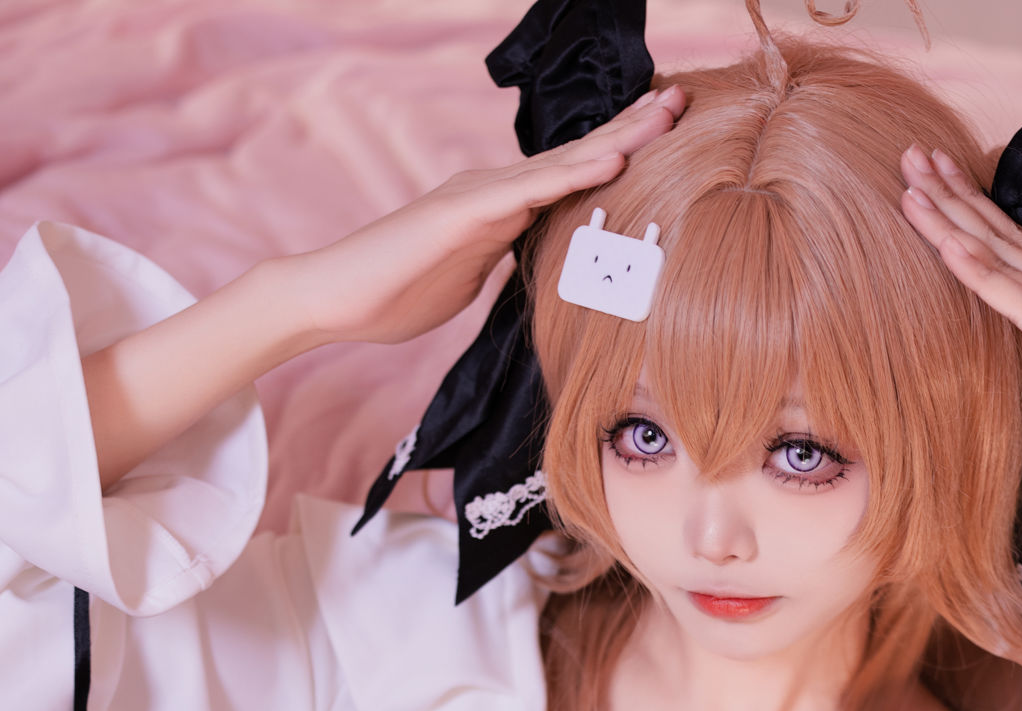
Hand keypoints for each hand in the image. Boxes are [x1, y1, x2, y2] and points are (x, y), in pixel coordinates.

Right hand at [294, 84, 688, 348]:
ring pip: (561, 163)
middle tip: (685, 100)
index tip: (670, 134)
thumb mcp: (475, 276)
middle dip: (634, 129)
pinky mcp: (461, 215)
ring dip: (616, 140)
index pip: (575, 173)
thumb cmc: (400, 291)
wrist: (336, 298)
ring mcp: (479, 197)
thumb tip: (541, 263)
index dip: (623, 151)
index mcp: (503, 206)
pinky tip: (608, 163)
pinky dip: (570, 177)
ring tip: (663, 116)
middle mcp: (495, 189)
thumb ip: (508, 258)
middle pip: (578, 155)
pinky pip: (527, 193)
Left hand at [897, 144, 1021, 467]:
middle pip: (1001, 236)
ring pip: (1001, 259)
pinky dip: (983, 274)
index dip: (976, 207)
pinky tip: (951, 248)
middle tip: (911, 154)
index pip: (1018, 242)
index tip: (940, 175)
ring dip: (952, 221)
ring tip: (911, 184)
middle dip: (952, 196)